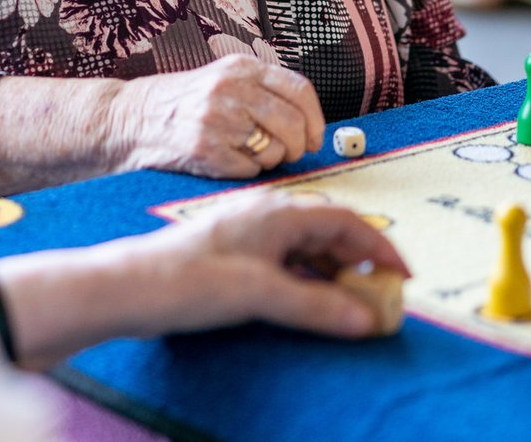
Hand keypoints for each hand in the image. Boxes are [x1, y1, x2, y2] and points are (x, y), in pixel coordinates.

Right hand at [110, 55, 325, 177]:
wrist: (128, 119)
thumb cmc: (180, 103)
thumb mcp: (221, 79)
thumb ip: (261, 91)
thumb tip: (309, 122)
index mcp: (240, 67)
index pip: (299, 90)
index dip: (315, 119)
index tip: (315, 137)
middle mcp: (230, 89)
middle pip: (292, 124)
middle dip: (298, 146)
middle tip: (290, 154)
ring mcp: (217, 119)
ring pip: (275, 150)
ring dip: (271, 160)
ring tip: (249, 154)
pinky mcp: (205, 150)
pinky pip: (250, 169)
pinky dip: (246, 171)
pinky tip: (227, 162)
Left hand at [115, 192, 409, 339]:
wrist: (127, 287)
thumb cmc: (186, 279)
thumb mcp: (259, 295)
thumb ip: (316, 306)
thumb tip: (366, 318)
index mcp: (278, 212)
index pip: (347, 220)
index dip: (380, 248)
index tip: (402, 277)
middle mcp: (267, 216)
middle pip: (330, 233)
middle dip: (360, 264)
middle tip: (381, 298)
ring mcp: (250, 236)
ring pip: (308, 250)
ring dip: (335, 275)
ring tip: (353, 307)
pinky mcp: (235, 257)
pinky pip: (287, 264)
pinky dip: (309, 282)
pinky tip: (312, 304)